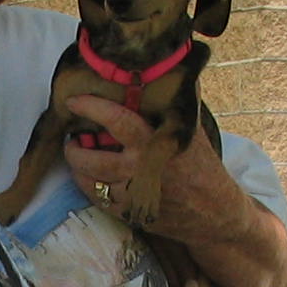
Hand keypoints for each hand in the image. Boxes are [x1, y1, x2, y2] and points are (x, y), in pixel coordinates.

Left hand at [62, 95, 252, 242]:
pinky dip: (90, 188)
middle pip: (92, 158)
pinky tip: (91, 178)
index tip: (74, 101)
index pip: (117, 120)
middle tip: (72, 139)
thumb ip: (174, 109)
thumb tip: (167, 74)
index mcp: (154, 144)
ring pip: (90, 181)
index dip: (92, 108)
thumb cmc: (203, 168)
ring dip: (77, 169)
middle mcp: (140, 169)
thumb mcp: (192, 134)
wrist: (214, 213)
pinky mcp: (130, 213)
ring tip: (77, 157)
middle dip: (75, 149)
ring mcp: (133, 194)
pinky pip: (99, 200)